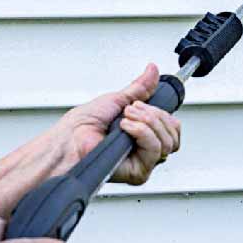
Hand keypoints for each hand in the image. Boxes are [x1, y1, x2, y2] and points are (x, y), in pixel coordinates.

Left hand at [54, 63, 182, 184]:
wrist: (68, 139)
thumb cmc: (82, 125)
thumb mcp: (117, 99)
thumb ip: (140, 88)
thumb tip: (152, 71)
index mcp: (143, 133)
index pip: (172, 126)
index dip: (162, 112)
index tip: (142, 103)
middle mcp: (145, 149)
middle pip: (173, 133)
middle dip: (154, 115)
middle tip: (131, 111)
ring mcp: (143, 161)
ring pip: (167, 142)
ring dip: (147, 123)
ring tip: (125, 119)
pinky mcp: (138, 172)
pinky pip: (155, 150)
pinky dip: (142, 133)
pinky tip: (126, 129)